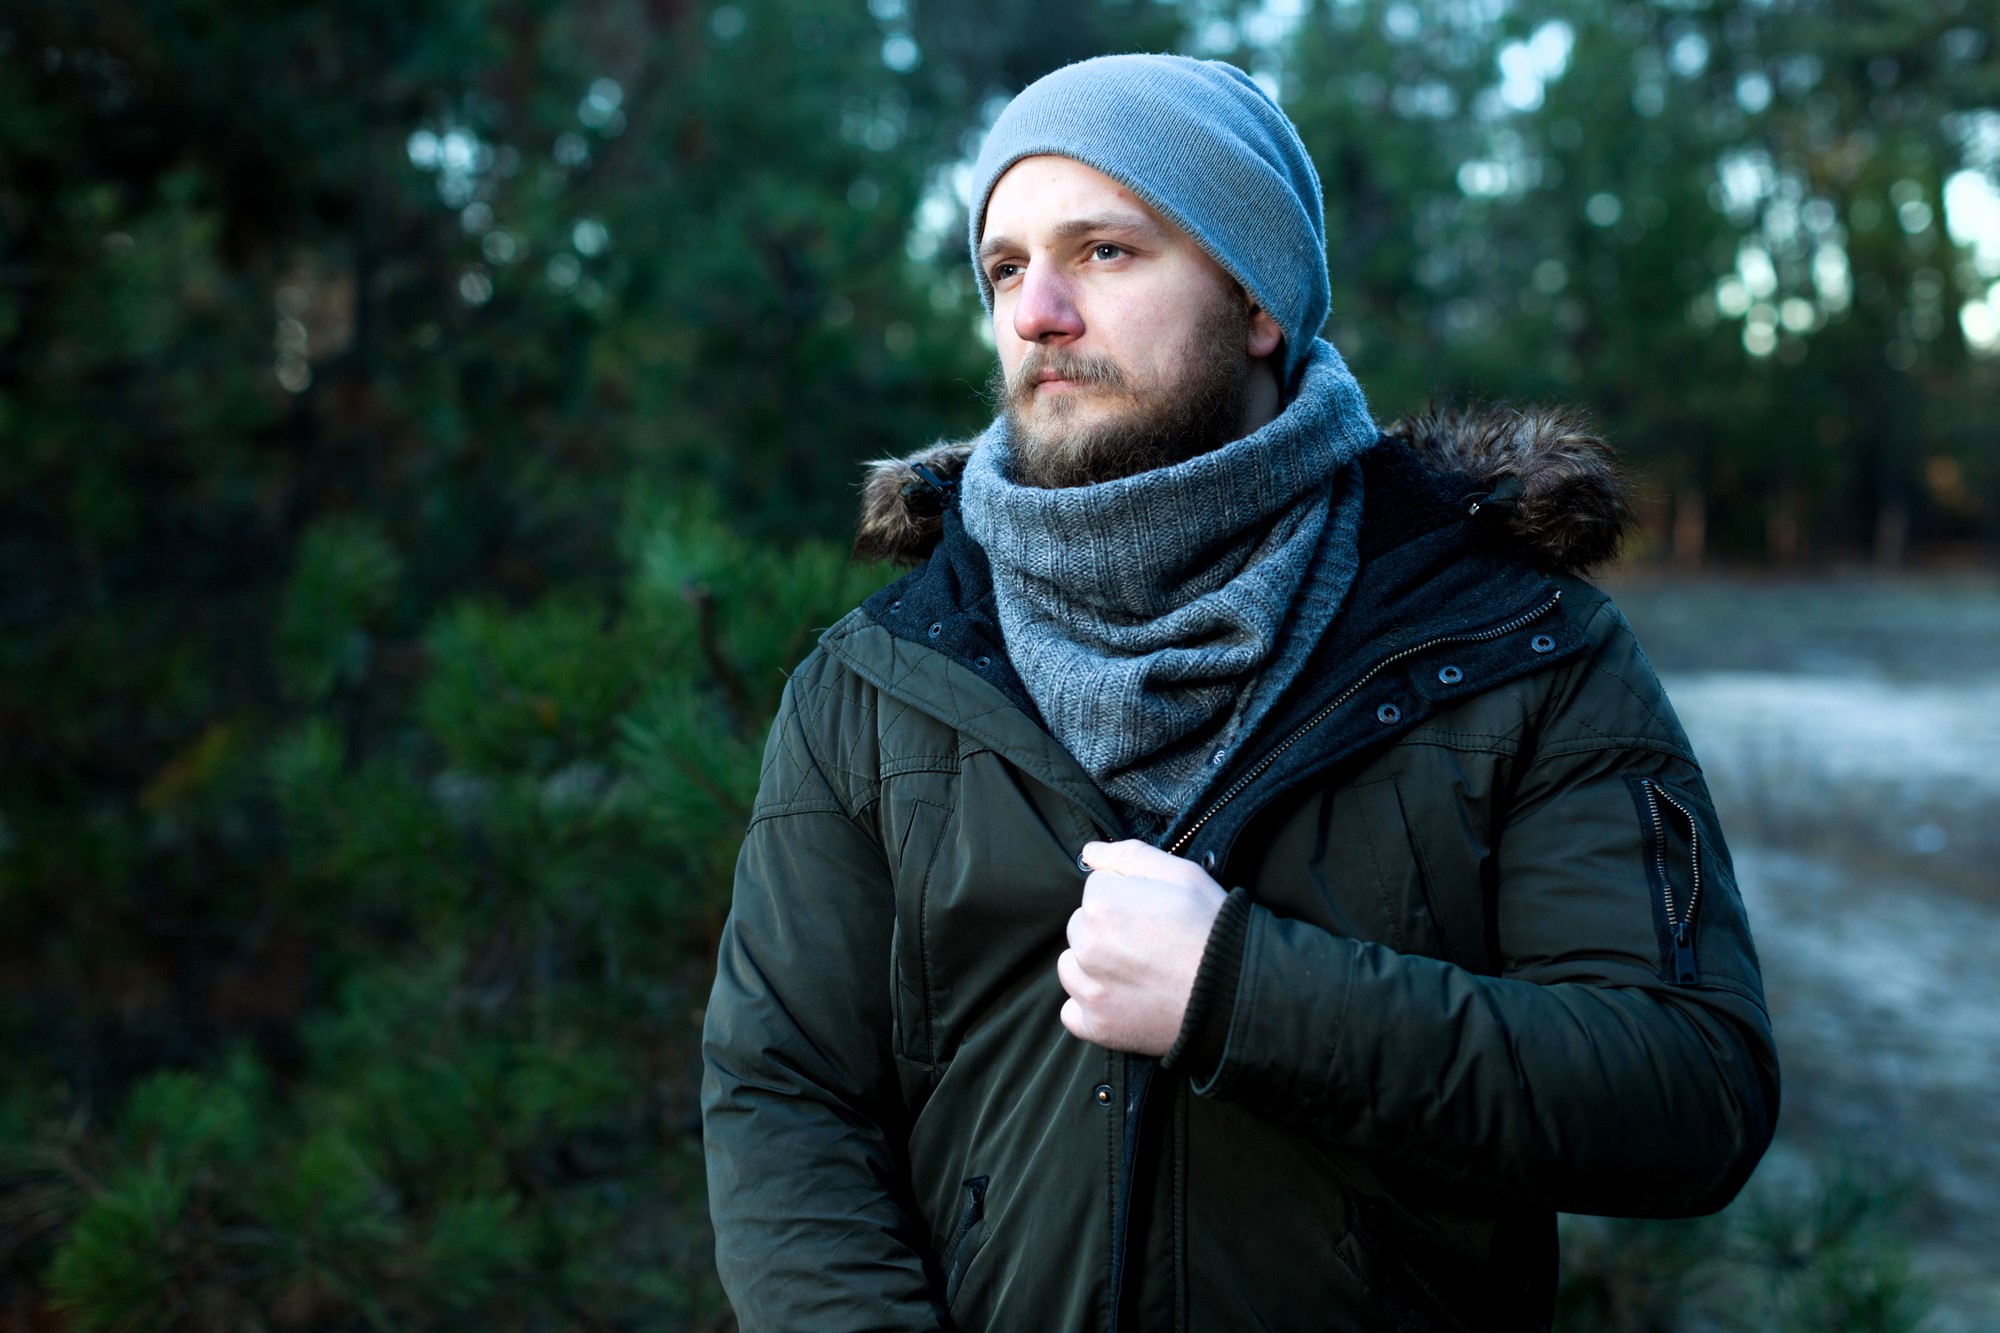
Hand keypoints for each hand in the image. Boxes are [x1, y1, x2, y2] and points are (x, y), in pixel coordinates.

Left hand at [1058, 840, 1227, 1055]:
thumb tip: (1090, 851)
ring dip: (1093, 964)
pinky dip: (1091, 1005)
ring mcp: (1090, 989)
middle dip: (1107, 928)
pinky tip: (1123, 999)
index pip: (1096, 888)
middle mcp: (1088, 946)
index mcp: (1103, 904)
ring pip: (1072, 965)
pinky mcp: (1096, 1025)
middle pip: (1081, 925)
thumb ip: (1129, 855)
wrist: (1237, 993)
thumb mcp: (1183, 875)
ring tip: (1138, 969)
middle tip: (1149, 940)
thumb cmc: (1213, 929)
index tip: (1152, 911)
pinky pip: (1072, 1010)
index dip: (1126, 895)